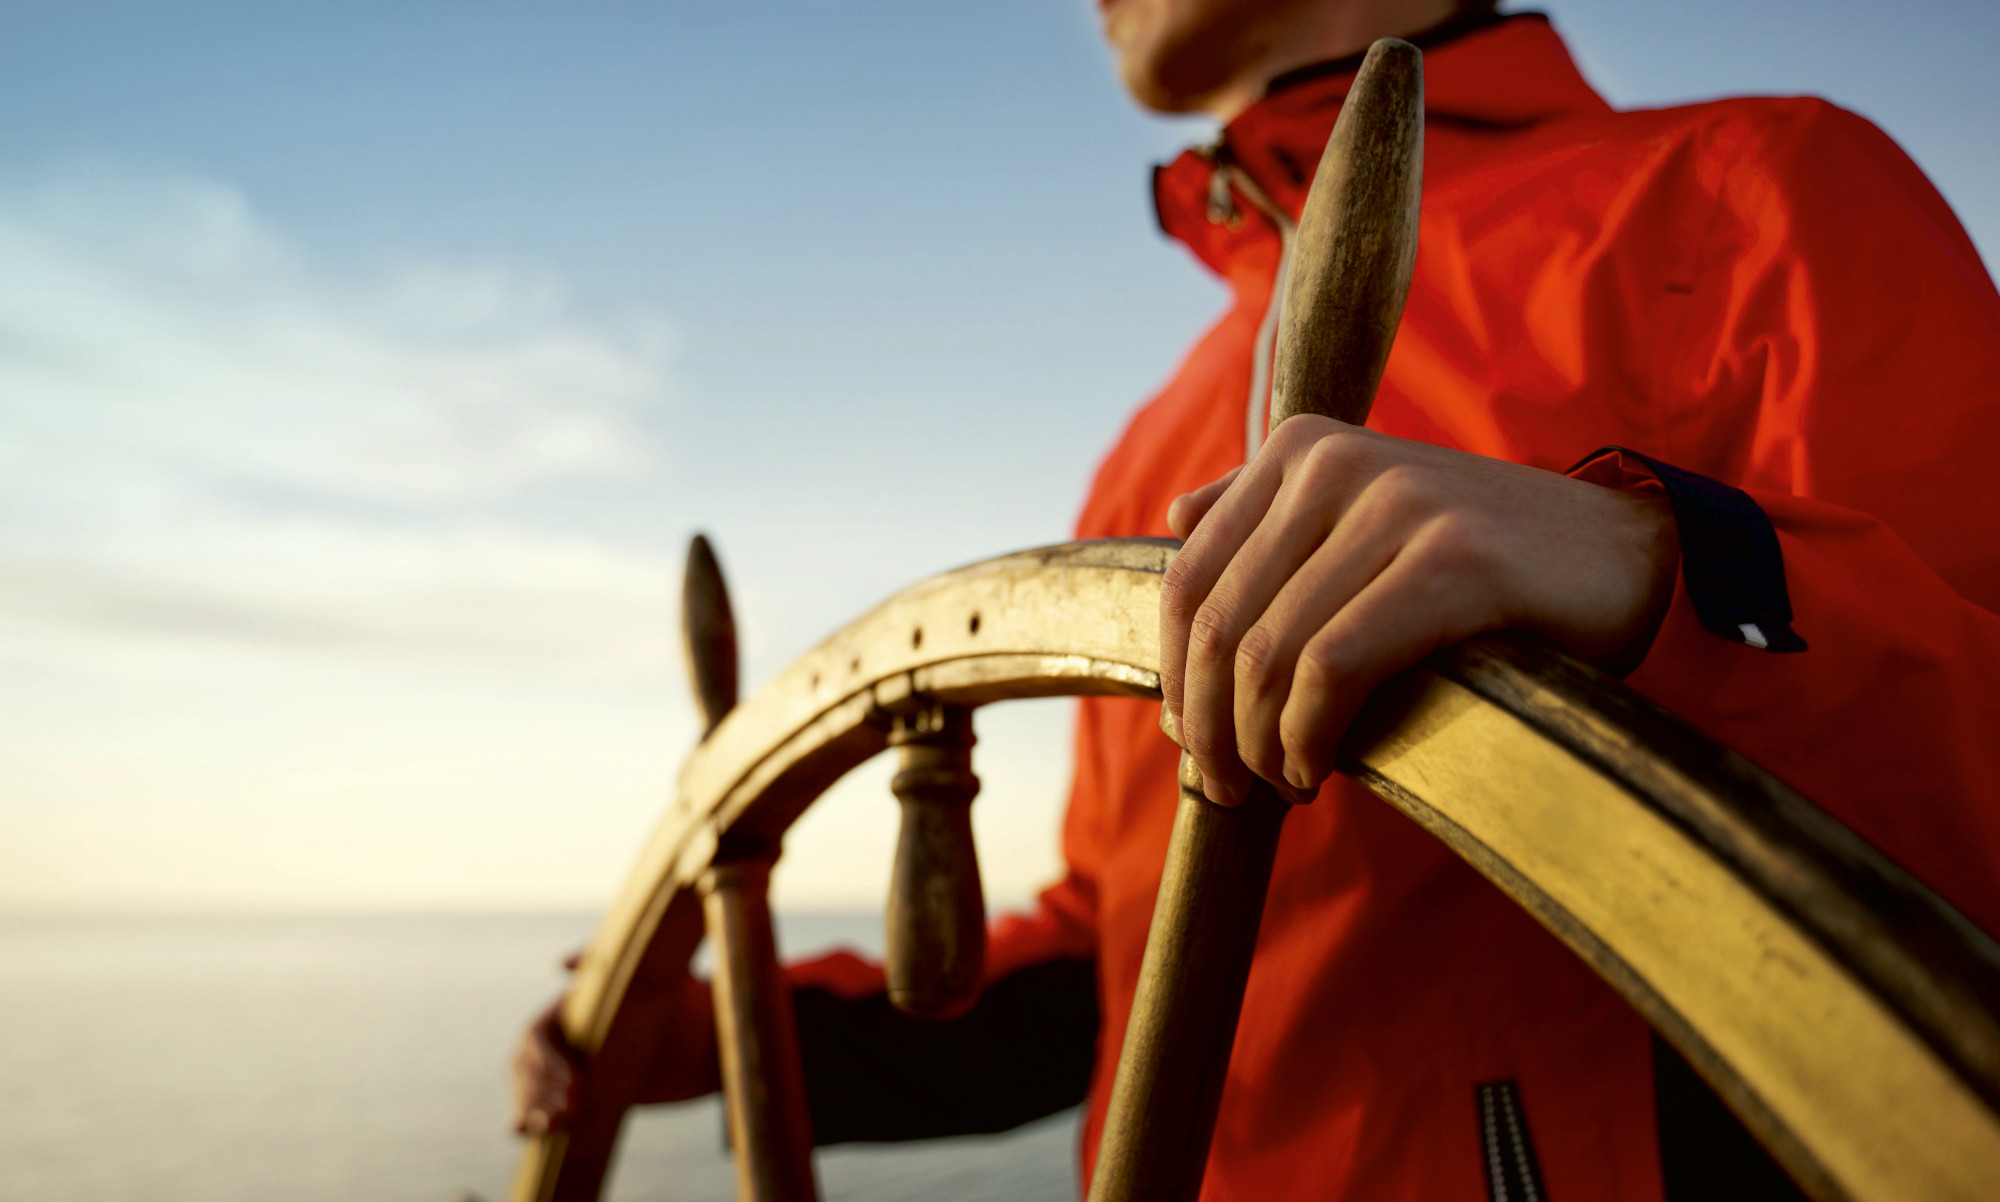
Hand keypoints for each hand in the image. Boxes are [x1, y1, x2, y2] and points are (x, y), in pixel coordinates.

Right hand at [510, 955, 719, 1135]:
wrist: (683, 1040)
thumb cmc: (661, 1000)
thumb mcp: (642, 975)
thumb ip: (601, 962)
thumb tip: (561, 962)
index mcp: (559, 1013)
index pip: (535, 1037)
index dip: (550, 1062)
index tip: (578, 1081)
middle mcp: (551, 1043)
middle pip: (526, 1070)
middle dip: (545, 1092)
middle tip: (575, 1108)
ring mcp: (555, 1072)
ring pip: (527, 1093)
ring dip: (538, 1110)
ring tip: (561, 1124)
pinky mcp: (564, 1096)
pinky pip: (532, 1110)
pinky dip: (526, 1122)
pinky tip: (526, 1130)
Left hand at [1159, 415, 1676, 804]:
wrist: (1631, 554)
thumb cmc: (1483, 558)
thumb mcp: (1368, 511)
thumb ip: (1272, 512)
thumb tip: (1177, 518)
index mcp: (1300, 447)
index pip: (1184, 577)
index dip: (1174, 674)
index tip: (1193, 741)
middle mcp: (1334, 462)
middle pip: (1216, 622)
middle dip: (1207, 723)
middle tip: (1227, 786)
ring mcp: (1394, 505)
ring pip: (1266, 652)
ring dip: (1258, 744)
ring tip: (1282, 785)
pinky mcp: (1450, 561)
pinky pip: (1333, 669)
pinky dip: (1308, 736)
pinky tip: (1319, 769)